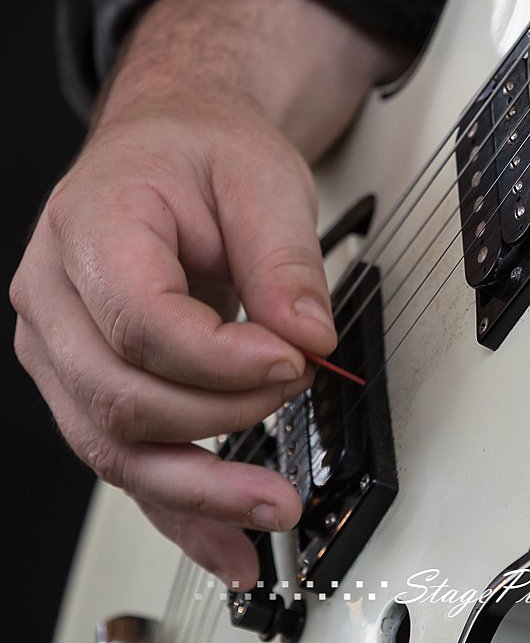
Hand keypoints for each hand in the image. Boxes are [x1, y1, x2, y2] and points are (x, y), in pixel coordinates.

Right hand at [9, 0, 404, 588]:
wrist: (170, 148)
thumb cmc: (202, 154)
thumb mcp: (262, 180)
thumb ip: (284, 261)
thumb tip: (308, 339)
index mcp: (89, 228)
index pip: (141, 322)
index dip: (221, 359)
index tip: (294, 361)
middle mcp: (55, 298)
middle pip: (121, 396)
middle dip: (221, 416)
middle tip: (296, 395)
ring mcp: (64, 350)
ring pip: (115, 447)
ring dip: (200, 491)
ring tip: (272, 509)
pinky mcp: (92, 385)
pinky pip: (128, 461)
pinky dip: (180, 511)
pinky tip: (226, 546)